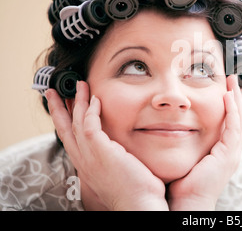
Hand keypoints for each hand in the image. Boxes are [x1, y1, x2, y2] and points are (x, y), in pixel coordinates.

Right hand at [45, 81, 167, 210]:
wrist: (138, 205)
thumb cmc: (135, 190)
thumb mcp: (118, 171)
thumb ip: (114, 157)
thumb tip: (121, 149)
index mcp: (86, 165)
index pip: (70, 138)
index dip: (65, 121)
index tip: (64, 107)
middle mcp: (83, 160)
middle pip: (64, 128)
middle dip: (58, 108)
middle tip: (53, 91)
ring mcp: (89, 156)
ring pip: (75, 122)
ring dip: (76, 101)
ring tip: (79, 85)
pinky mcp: (100, 151)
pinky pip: (89, 125)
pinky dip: (90, 110)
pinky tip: (95, 99)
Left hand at [167, 74, 241, 209]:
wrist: (186, 204)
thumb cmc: (182, 184)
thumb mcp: (187, 156)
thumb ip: (185, 142)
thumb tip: (170, 127)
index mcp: (223, 152)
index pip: (231, 123)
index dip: (230, 106)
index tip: (225, 88)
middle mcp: (231, 152)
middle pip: (240, 119)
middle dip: (236, 98)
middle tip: (232, 80)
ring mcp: (232, 154)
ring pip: (240, 120)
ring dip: (236, 100)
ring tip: (232, 83)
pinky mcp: (228, 155)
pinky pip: (234, 127)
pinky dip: (232, 111)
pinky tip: (227, 97)